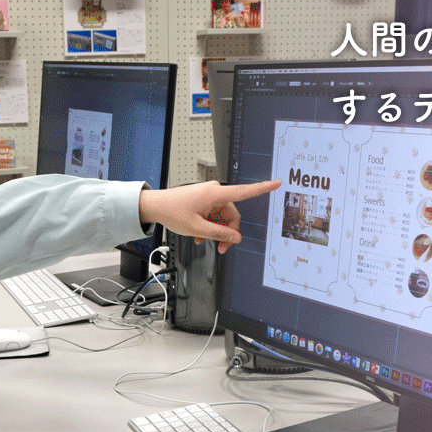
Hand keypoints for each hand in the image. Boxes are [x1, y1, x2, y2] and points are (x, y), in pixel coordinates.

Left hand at [138, 180, 280, 253]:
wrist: (155, 206)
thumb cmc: (172, 211)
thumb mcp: (196, 228)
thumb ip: (219, 234)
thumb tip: (236, 237)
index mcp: (215, 194)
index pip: (244, 191)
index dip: (262, 188)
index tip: (277, 183)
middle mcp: (215, 192)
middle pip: (232, 214)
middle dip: (228, 232)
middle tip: (221, 248)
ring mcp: (209, 196)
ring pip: (223, 217)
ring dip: (216, 231)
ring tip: (204, 241)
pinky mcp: (204, 200)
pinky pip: (214, 215)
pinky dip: (209, 226)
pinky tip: (200, 235)